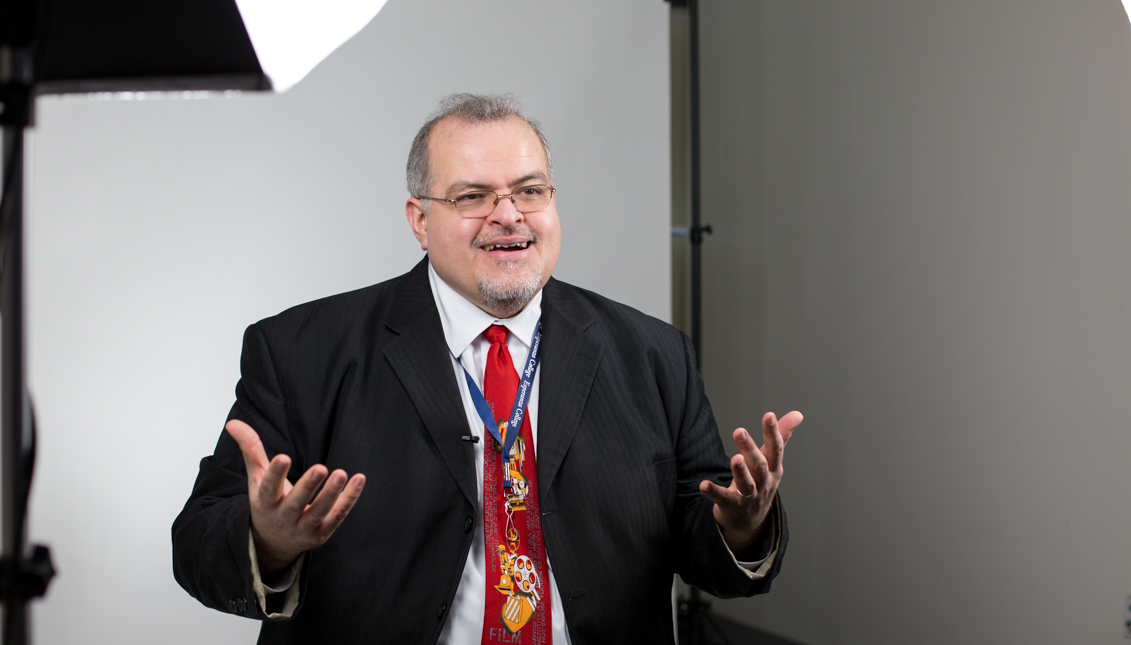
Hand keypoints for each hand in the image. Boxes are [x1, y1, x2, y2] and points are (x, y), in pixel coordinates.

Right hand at [226, 419, 366, 576]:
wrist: (274, 543)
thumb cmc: (269, 502)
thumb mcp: (257, 478)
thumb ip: (250, 449)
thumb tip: (233, 423)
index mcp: (265, 503)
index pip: (268, 488)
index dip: (275, 473)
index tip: (284, 457)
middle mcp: (282, 519)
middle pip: (295, 504)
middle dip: (308, 486)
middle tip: (321, 467)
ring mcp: (303, 528)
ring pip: (318, 513)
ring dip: (331, 494)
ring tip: (341, 473)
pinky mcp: (321, 534)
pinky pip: (337, 517)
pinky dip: (349, 499)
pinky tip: (358, 480)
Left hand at [699, 411, 801, 556]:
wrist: (751, 521)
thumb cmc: (761, 483)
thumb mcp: (772, 461)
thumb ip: (782, 436)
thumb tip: (798, 414)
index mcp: (774, 469)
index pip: (776, 449)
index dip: (773, 432)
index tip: (769, 415)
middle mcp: (764, 483)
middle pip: (759, 465)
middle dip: (750, 449)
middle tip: (739, 431)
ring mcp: (749, 497)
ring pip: (746, 484)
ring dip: (740, 471)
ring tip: (734, 458)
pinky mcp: (732, 506)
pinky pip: (723, 498)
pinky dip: (713, 492)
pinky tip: (703, 485)